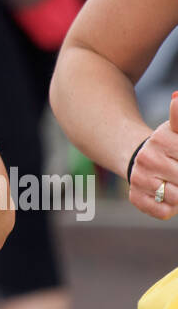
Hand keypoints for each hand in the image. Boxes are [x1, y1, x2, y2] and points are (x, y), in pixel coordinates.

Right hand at [129, 94, 177, 220]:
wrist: (137, 156)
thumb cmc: (168, 144)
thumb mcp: (175, 129)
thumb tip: (177, 97)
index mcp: (162, 138)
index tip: (177, 158)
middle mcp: (148, 157)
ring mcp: (140, 178)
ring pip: (177, 198)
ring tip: (174, 183)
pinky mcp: (136, 196)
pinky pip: (164, 211)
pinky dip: (170, 207)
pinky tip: (166, 195)